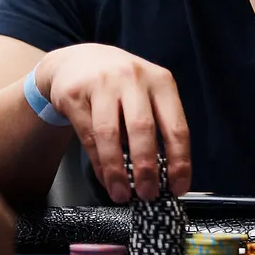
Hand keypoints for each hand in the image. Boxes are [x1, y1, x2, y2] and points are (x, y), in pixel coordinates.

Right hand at [37, 44, 190, 202]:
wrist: (77, 60)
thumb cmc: (121, 84)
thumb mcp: (147, 93)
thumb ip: (158, 123)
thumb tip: (166, 172)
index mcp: (161, 82)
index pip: (177, 126)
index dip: (179, 160)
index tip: (178, 187)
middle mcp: (134, 80)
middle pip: (143, 129)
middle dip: (148, 167)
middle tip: (149, 194)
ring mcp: (103, 85)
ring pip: (111, 135)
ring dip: (118, 170)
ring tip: (123, 193)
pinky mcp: (75, 95)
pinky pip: (88, 136)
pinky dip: (99, 162)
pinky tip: (106, 178)